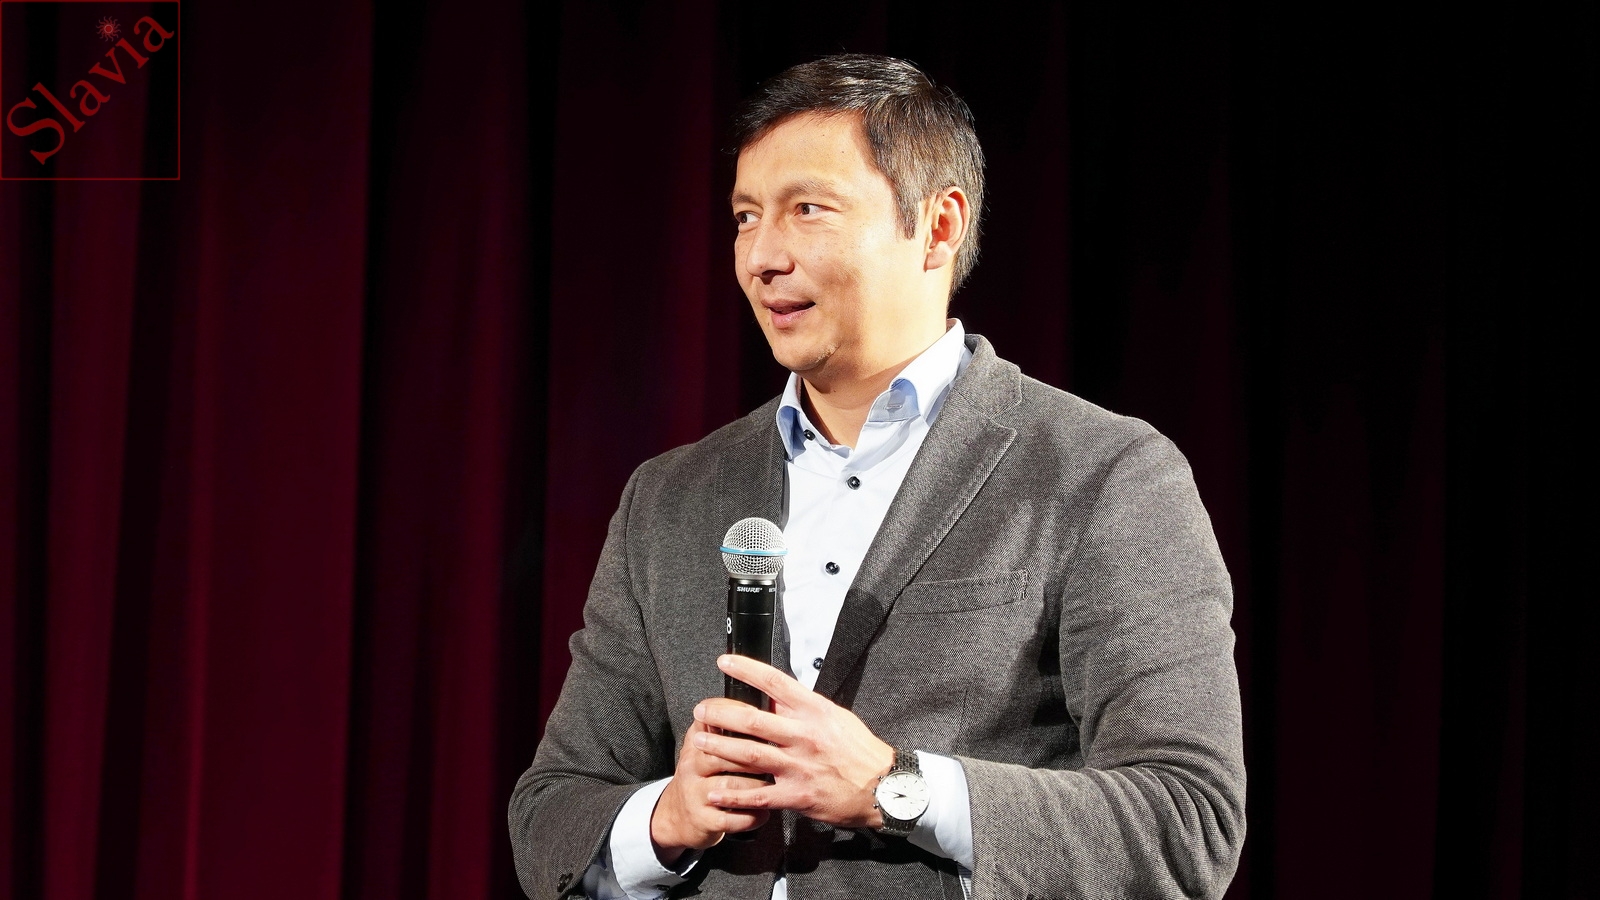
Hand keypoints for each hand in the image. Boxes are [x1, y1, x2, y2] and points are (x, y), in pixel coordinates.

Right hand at [649, 718, 771, 864]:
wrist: (676, 815)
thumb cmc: (704, 774)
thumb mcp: (707, 746)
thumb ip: (730, 726)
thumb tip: (770, 701)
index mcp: (696, 740)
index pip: (712, 718)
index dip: (738, 714)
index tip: (764, 715)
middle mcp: (692, 764)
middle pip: (723, 752)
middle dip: (755, 754)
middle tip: (781, 754)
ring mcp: (695, 793)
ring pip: (730, 786)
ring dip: (756, 786)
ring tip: (776, 784)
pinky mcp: (703, 820)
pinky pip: (731, 818)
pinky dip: (752, 816)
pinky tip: (766, 812)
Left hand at [690, 654, 895, 827]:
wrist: (883, 787)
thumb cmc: (859, 750)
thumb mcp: (835, 717)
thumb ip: (804, 708)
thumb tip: (775, 695)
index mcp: (814, 712)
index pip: (775, 683)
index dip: (746, 670)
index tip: (724, 662)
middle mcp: (803, 736)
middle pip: (752, 720)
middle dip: (720, 713)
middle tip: (701, 709)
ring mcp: (798, 767)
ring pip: (748, 755)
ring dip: (719, 748)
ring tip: (698, 741)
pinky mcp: (796, 795)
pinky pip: (758, 796)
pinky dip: (733, 794)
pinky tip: (713, 791)